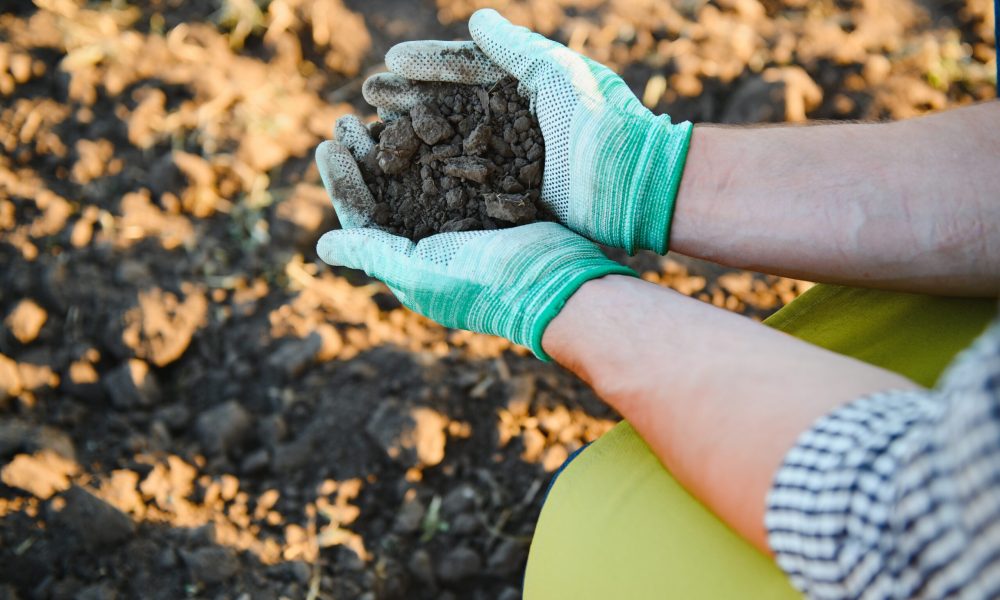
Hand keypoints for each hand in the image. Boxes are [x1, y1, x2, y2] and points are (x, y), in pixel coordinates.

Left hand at [315, 121, 634, 359]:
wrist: (561, 284)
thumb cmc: (487, 284)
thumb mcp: (422, 271)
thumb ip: (373, 253)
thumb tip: (320, 244)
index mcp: (410, 266)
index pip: (364, 221)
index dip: (344, 184)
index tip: (327, 145)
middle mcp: (433, 245)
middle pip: (388, 194)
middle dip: (366, 156)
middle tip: (347, 120)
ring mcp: (464, 226)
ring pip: (420, 177)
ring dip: (398, 145)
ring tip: (379, 112)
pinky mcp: (494, 207)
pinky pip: (457, 170)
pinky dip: (439, 144)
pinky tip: (429, 116)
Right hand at [361, 9, 692, 254]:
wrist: (632, 185)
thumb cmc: (600, 123)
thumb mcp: (557, 73)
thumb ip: (515, 48)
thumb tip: (476, 18)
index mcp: (523, 91)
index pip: (467, 71)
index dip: (430, 65)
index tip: (392, 61)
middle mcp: (511, 127)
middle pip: (448, 108)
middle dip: (407, 99)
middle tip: (367, 94)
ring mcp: (507, 165)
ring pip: (446, 146)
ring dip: (408, 138)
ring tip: (370, 130)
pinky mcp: (506, 201)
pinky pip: (459, 186)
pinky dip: (427, 178)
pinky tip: (396, 174)